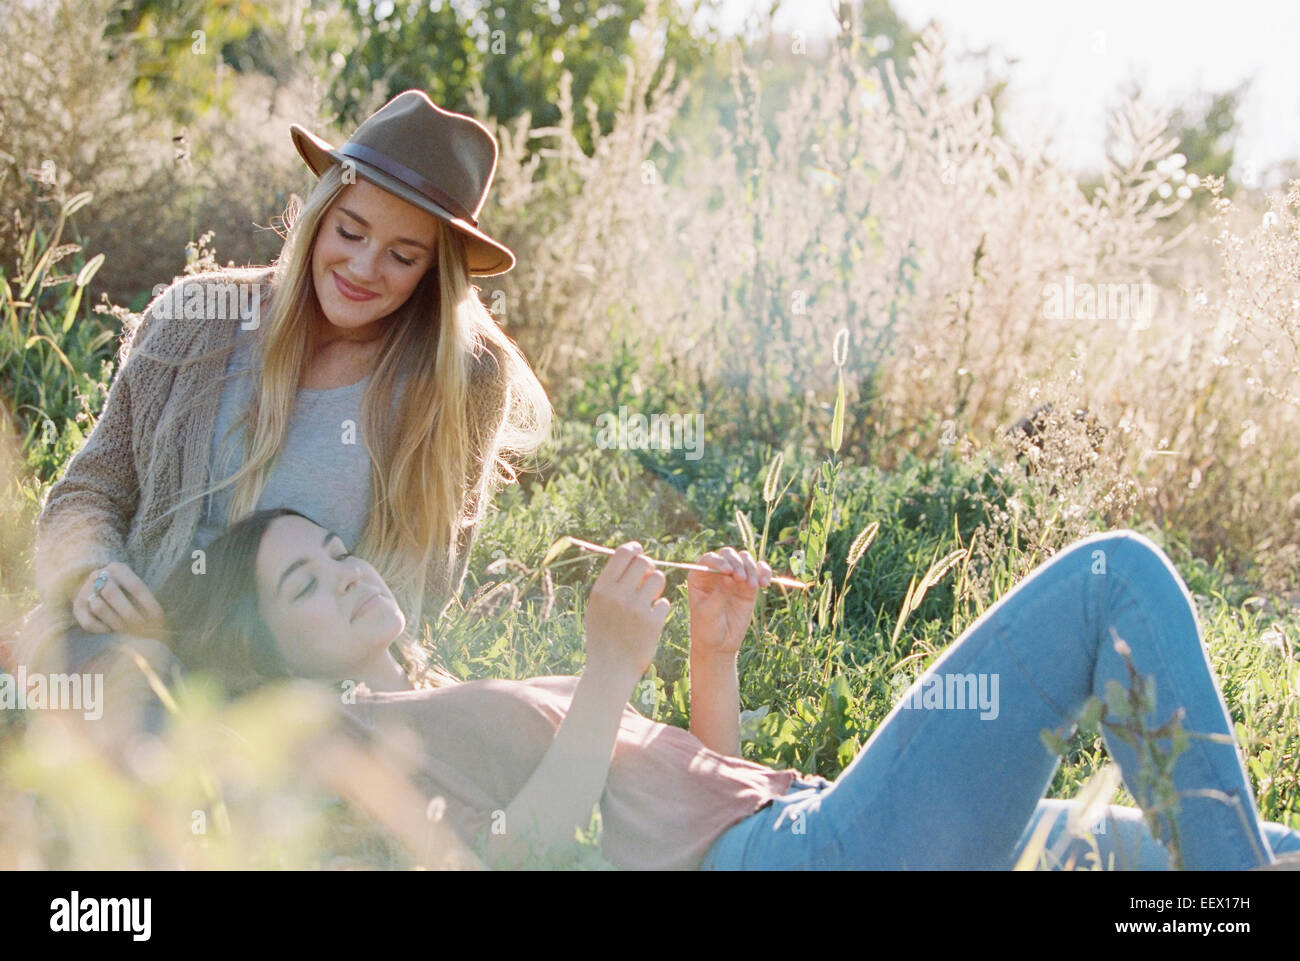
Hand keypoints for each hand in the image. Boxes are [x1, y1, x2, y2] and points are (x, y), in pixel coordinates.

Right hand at [72, 562, 168, 637]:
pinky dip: (102, 629)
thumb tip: (157, 621)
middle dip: (130, 614)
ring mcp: (85, 590)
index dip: (149, 605)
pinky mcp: (77, 607)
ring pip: (99, 607)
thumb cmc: (124, 591)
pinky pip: (89, 622)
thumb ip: (143, 600)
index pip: (136, 586)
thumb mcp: (133, 588)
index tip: (159, 620)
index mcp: (118, 568)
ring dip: (116, 622)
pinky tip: (112, 630)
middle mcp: (98, 575)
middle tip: (142, 628)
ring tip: (128, 630)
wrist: (94, 588)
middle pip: (112, 594)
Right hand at [582, 542, 669, 688]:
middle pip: (644, 562)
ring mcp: (636, 609)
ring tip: (650, 600)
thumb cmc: (604, 636)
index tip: (639, 552)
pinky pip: (664, 603)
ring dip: (657, 587)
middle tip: (646, 580)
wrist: (610, 670)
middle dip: (648, 568)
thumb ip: (610, 583)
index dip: (634, 549)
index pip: (622, 554)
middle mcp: (618, 596)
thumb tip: (630, 555)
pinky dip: (660, 610)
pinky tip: (651, 621)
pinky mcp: (652, 623)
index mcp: (602, 589)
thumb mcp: (597, 607)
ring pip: (658, 578)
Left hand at [688, 547, 770, 658]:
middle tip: (741, 579)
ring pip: (745, 559)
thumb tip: (729, 578)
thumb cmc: (706, 628)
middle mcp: (717, 573)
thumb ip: (719, 595)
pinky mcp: (748, 586)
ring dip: (751, 568)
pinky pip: (759, 571)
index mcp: (700, 576)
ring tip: (752, 586)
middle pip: (728, 554)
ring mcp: (734, 578)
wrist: (719, 645)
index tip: (728, 571)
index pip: (709, 559)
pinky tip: (764, 584)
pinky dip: (764, 572)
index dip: (720, 561)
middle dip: (737, 562)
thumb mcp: (708, 613)